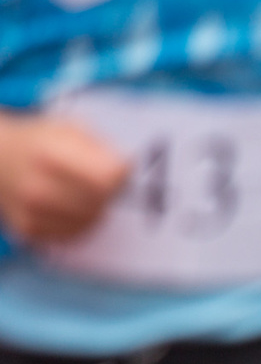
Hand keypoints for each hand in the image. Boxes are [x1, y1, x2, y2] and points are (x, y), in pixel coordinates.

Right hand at [0, 113, 128, 243]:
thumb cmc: (40, 141)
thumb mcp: (70, 129)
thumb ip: (100, 148)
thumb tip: (127, 171)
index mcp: (49, 154)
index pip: (108, 177)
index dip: (120, 173)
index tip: (116, 168)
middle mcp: (37, 186)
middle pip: (101, 201)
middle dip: (109, 192)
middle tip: (100, 182)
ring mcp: (31, 212)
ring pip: (91, 221)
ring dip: (96, 209)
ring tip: (83, 192)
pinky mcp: (29, 231)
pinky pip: (74, 234)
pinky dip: (80, 222)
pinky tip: (69, 206)